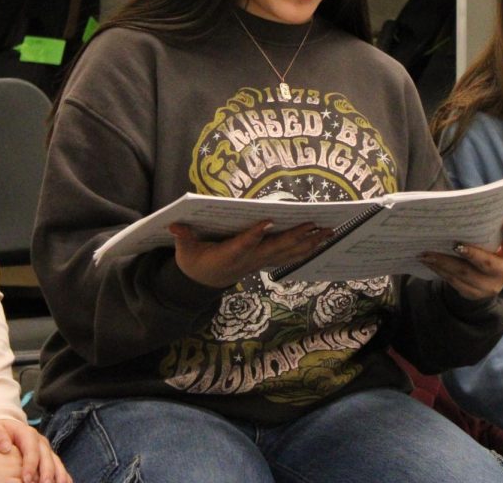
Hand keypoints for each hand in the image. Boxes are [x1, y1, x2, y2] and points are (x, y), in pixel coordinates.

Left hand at [0, 419, 71, 482]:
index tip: (26, 479)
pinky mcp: (48, 457)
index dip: (30, 464)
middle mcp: (40, 441)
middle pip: (47, 457)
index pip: (31, 449)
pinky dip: (63, 475)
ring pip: (56, 462)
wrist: (5, 427)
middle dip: (47, 473)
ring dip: (59, 475)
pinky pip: (58, 466)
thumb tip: (6, 447)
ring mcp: (46, 449)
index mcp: (28, 434)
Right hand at [170, 220, 331, 288]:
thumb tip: (173, 225)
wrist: (204, 281)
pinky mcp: (266, 260)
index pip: (243, 244)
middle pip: (275, 249)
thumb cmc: (195, 260)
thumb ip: (182, 237)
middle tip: (314, 225)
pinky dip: (307, 247)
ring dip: (309, 243)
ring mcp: (260, 262)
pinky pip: (290, 255)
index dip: (255, 234)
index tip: (268, 221)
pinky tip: (323, 239)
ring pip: (288, 253)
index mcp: (228, 255)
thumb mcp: (184, 250)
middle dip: (296, 237)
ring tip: (329, 231)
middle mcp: (249, 260)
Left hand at [418, 220, 502, 299]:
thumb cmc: (486, 253)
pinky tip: (428, 261)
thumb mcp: (492, 244)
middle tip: (454, 244)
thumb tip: (463, 209)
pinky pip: (454, 282)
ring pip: (464, 273)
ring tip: (427, 253)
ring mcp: (488, 286)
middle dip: (469, 253)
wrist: (485, 283)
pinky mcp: (473, 294)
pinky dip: (439, 270)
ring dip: (443, 262)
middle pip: (485, 262)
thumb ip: (486, 231)